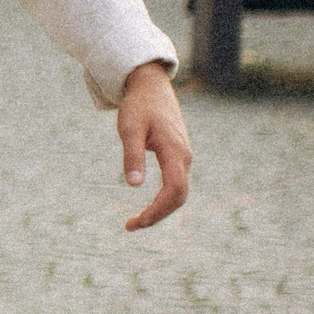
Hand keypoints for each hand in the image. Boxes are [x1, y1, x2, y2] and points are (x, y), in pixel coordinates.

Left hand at [116, 60, 189, 229]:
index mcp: (175, 151)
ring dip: (160, 209)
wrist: (151, 86)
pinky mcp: (178, 155)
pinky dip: (163, 199)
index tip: (136, 221)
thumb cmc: (138, 106)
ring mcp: (183, 156)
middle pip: (179, 196)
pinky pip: (175, 183)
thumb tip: (133, 185)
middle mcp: (184, 156)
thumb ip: (132, 155)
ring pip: (178, 191)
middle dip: (157, 215)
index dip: (158, 209)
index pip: (174, 190)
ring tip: (135, 221)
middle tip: (130, 226)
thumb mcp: (129, 129)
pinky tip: (148, 206)